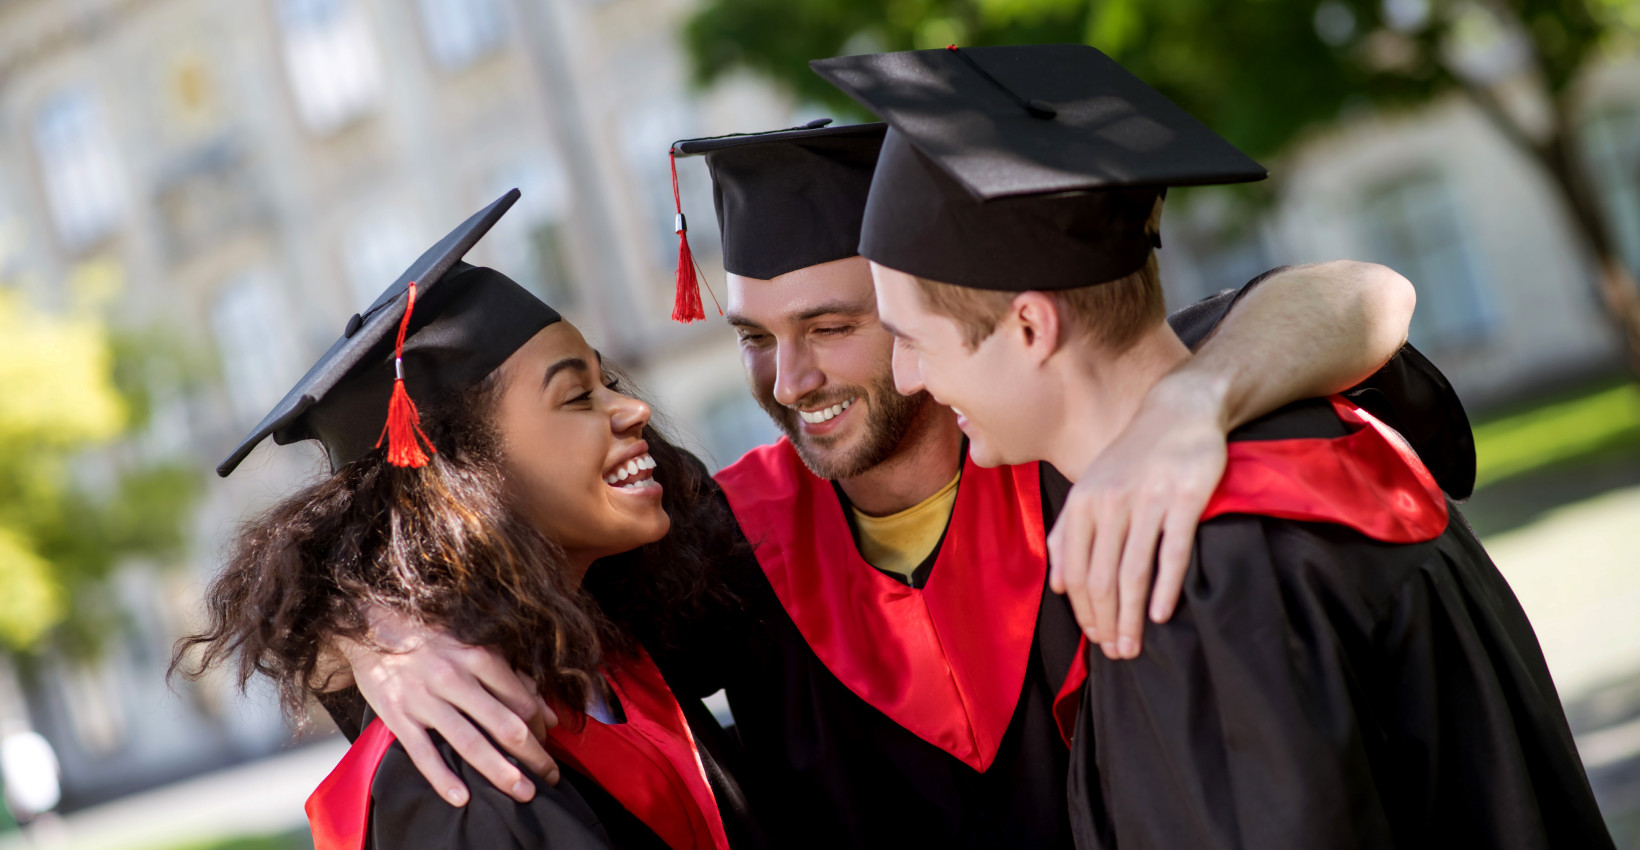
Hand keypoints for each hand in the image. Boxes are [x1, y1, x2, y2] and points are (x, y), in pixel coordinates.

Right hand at [340, 604, 560, 805]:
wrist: (371, 628)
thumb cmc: (432, 641)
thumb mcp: (476, 648)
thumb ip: (514, 680)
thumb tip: (550, 715)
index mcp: (479, 657)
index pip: (522, 702)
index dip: (541, 728)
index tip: (547, 744)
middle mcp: (455, 678)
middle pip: (505, 726)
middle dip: (533, 757)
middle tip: (550, 777)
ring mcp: (425, 698)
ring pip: (470, 742)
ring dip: (500, 772)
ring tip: (522, 792)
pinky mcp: (397, 715)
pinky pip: (423, 752)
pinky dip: (442, 777)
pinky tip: (461, 797)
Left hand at [1047, 371, 1227, 659]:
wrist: (1179, 412)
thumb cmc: (1133, 458)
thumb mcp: (1091, 488)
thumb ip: (1070, 534)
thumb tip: (1059, 586)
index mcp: (1082, 503)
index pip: (1077, 572)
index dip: (1085, 612)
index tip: (1096, 641)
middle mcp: (1109, 503)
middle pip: (1102, 578)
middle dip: (1106, 622)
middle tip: (1117, 653)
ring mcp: (1146, 500)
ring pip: (1133, 572)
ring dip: (1131, 617)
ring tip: (1134, 646)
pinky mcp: (1183, 499)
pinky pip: (1171, 552)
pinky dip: (1164, 588)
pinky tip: (1159, 615)